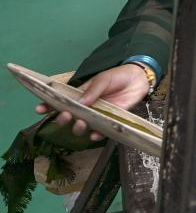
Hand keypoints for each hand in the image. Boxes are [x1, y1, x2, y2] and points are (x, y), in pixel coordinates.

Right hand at [35, 65, 150, 140]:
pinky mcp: (109, 122)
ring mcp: (96, 116)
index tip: (39, 109)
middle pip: (69, 118)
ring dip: (78, 128)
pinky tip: (94, 135)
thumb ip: (92, 90)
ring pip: (82, 127)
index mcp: (79, 96)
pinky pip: (100, 132)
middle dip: (63, 119)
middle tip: (65, 116)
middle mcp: (85, 108)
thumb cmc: (117, 77)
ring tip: (81, 123)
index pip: (61, 102)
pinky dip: (96, 135)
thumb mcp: (103, 79)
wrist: (138, 80)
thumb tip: (79, 103)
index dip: (48, 106)